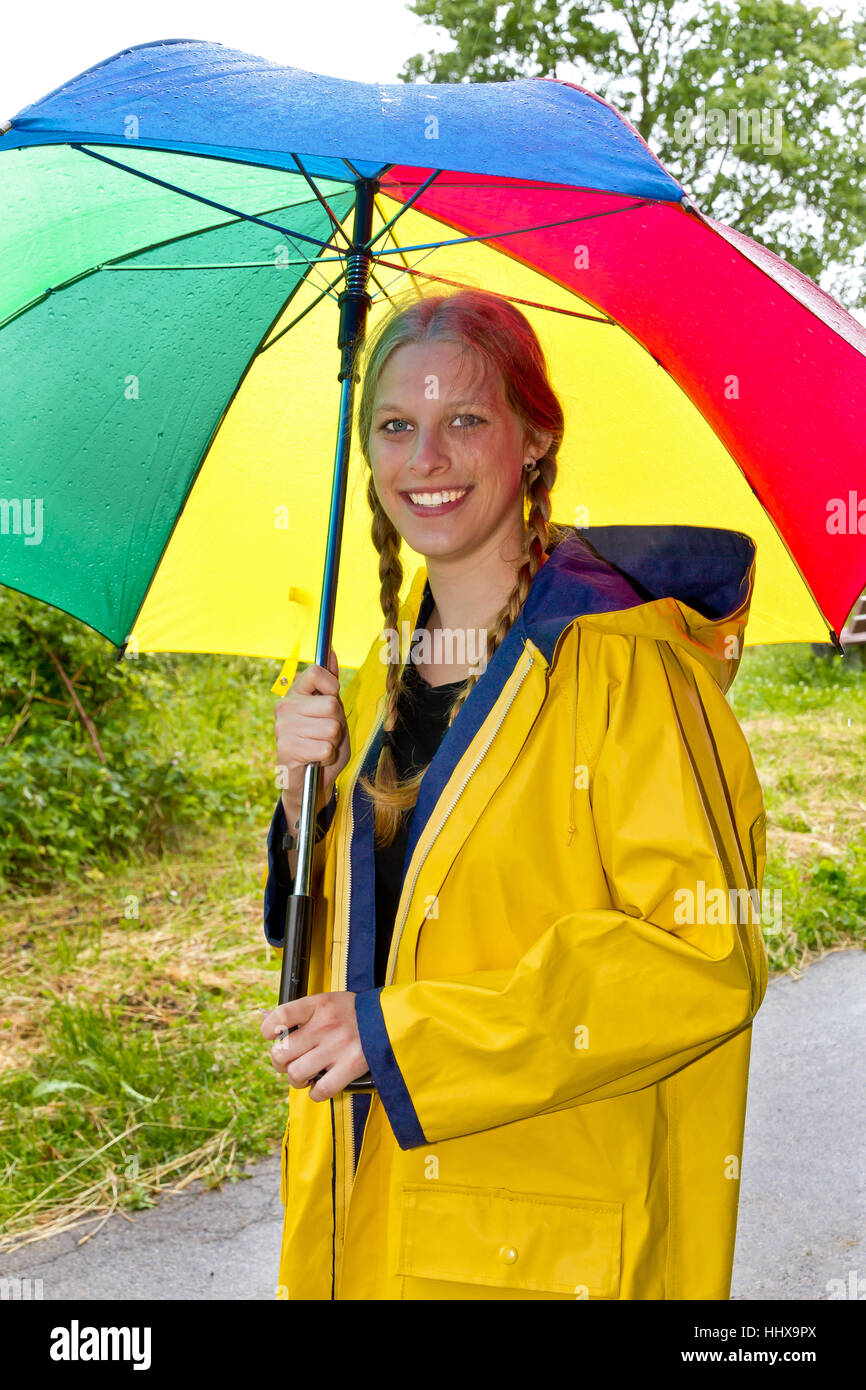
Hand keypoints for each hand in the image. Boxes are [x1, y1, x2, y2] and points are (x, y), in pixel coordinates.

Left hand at [261, 993, 369, 1101]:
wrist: (391, 1020)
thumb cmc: (353, 1013)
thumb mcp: (327, 1002)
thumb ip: (299, 1013)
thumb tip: (265, 1019)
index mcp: (319, 1005)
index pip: (280, 1016)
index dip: (268, 1029)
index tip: (270, 1035)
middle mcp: (326, 1025)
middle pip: (281, 1052)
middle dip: (280, 1062)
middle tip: (289, 1062)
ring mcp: (338, 1047)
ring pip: (296, 1074)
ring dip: (296, 1079)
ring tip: (305, 1075)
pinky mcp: (351, 1066)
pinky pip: (320, 1090)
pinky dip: (315, 1093)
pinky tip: (319, 1085)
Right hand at [274, 648, 350, 826]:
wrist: (311, 782)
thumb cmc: (323, 743)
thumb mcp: (333, 711)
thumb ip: (330, 684)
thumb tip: (331, 652)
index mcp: (295, 693)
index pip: (317, 672)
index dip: (332, 688)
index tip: (330, 703)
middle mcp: (285, 708)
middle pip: (331, 705)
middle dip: (338, 723)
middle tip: (327, 734)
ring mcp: (283, 728)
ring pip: (331, 728)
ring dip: (333, 742)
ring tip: (321, 747)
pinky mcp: (286, 749)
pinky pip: (325, 748)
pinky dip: (328, 757)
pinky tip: (316, 759)